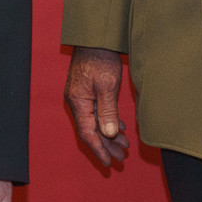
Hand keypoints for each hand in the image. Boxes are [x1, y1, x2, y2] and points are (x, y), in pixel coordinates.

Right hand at [64, 46, 130, 166]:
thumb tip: (108, 134)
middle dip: (106, 146)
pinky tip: (119, 127)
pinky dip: (108, 122)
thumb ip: (107, 111)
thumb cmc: (100, 59)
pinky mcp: (87, 91)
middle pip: (90, 131)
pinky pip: (96, 112)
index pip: (87, 133)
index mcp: (78, 102)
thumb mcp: (107, 86)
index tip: (109, 163)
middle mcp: (76, 102)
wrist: (95, 38)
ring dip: (109, 135)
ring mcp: (80, 96)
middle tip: (121, 158)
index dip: (99, 150)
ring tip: (124, 146)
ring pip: (94, 122)